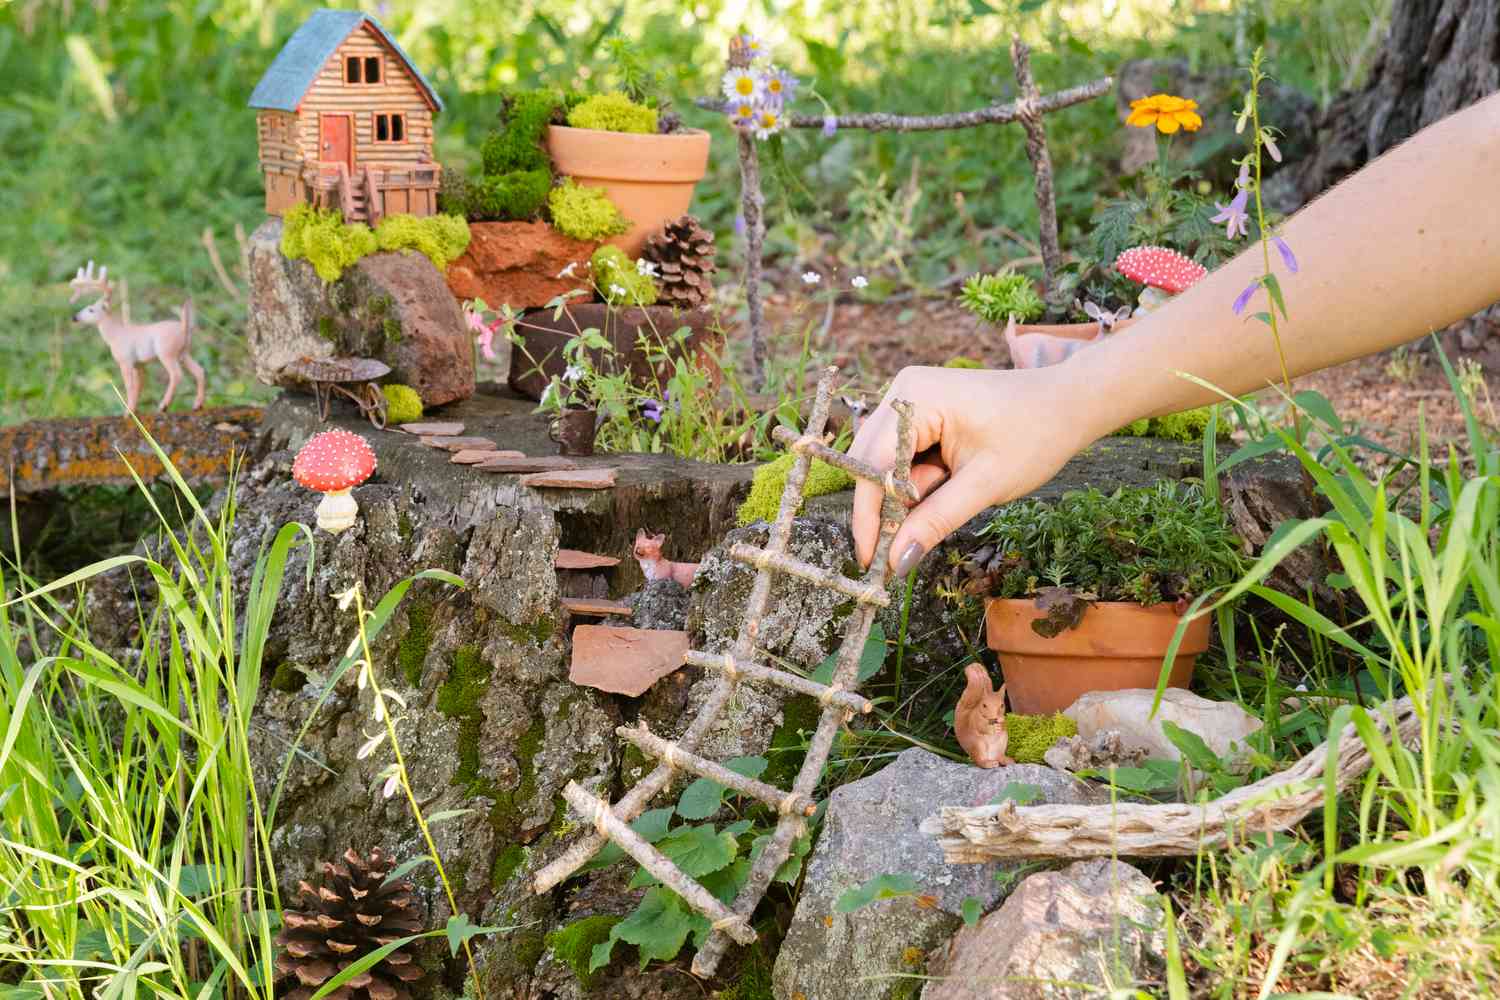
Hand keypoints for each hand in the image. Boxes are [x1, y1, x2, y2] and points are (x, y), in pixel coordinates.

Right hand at [848, 365, 1089, 573]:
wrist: (1070, 404)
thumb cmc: (1035, 435)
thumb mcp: (985, 484)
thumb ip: (935, 520)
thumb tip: (896, 561)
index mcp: (914, 397)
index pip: (872, 465)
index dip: (868, 516)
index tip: (871, 561)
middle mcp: (903, 392)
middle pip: (871, 464)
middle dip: (887, 508)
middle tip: (898, 553)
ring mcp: (911, 400)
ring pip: (887, 465)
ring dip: (909, 495)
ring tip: (955, 497)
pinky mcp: (921, 413)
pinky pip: (905, 458)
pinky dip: (920, 483)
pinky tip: (951, 486)